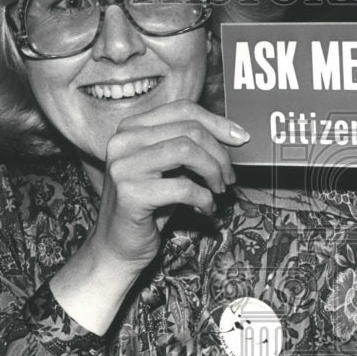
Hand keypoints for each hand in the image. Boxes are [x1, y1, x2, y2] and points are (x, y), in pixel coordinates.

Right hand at [91, 98, 248, 270]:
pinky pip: (183, 188)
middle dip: (219, 154)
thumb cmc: (149, 206)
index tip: (240, 138)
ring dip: (213, 173)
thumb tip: (231, 135)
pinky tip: (205, 209)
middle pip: (189, 130)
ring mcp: (124, 166)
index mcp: (131, 128)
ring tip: (218, 190)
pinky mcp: (130, 193)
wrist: (116, 245)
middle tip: (228, 177)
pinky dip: (204, 199)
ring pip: (187, 151)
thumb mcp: (168, 168)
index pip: (183, 109)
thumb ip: (188, 146)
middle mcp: (123, 141)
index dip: (217, 122)